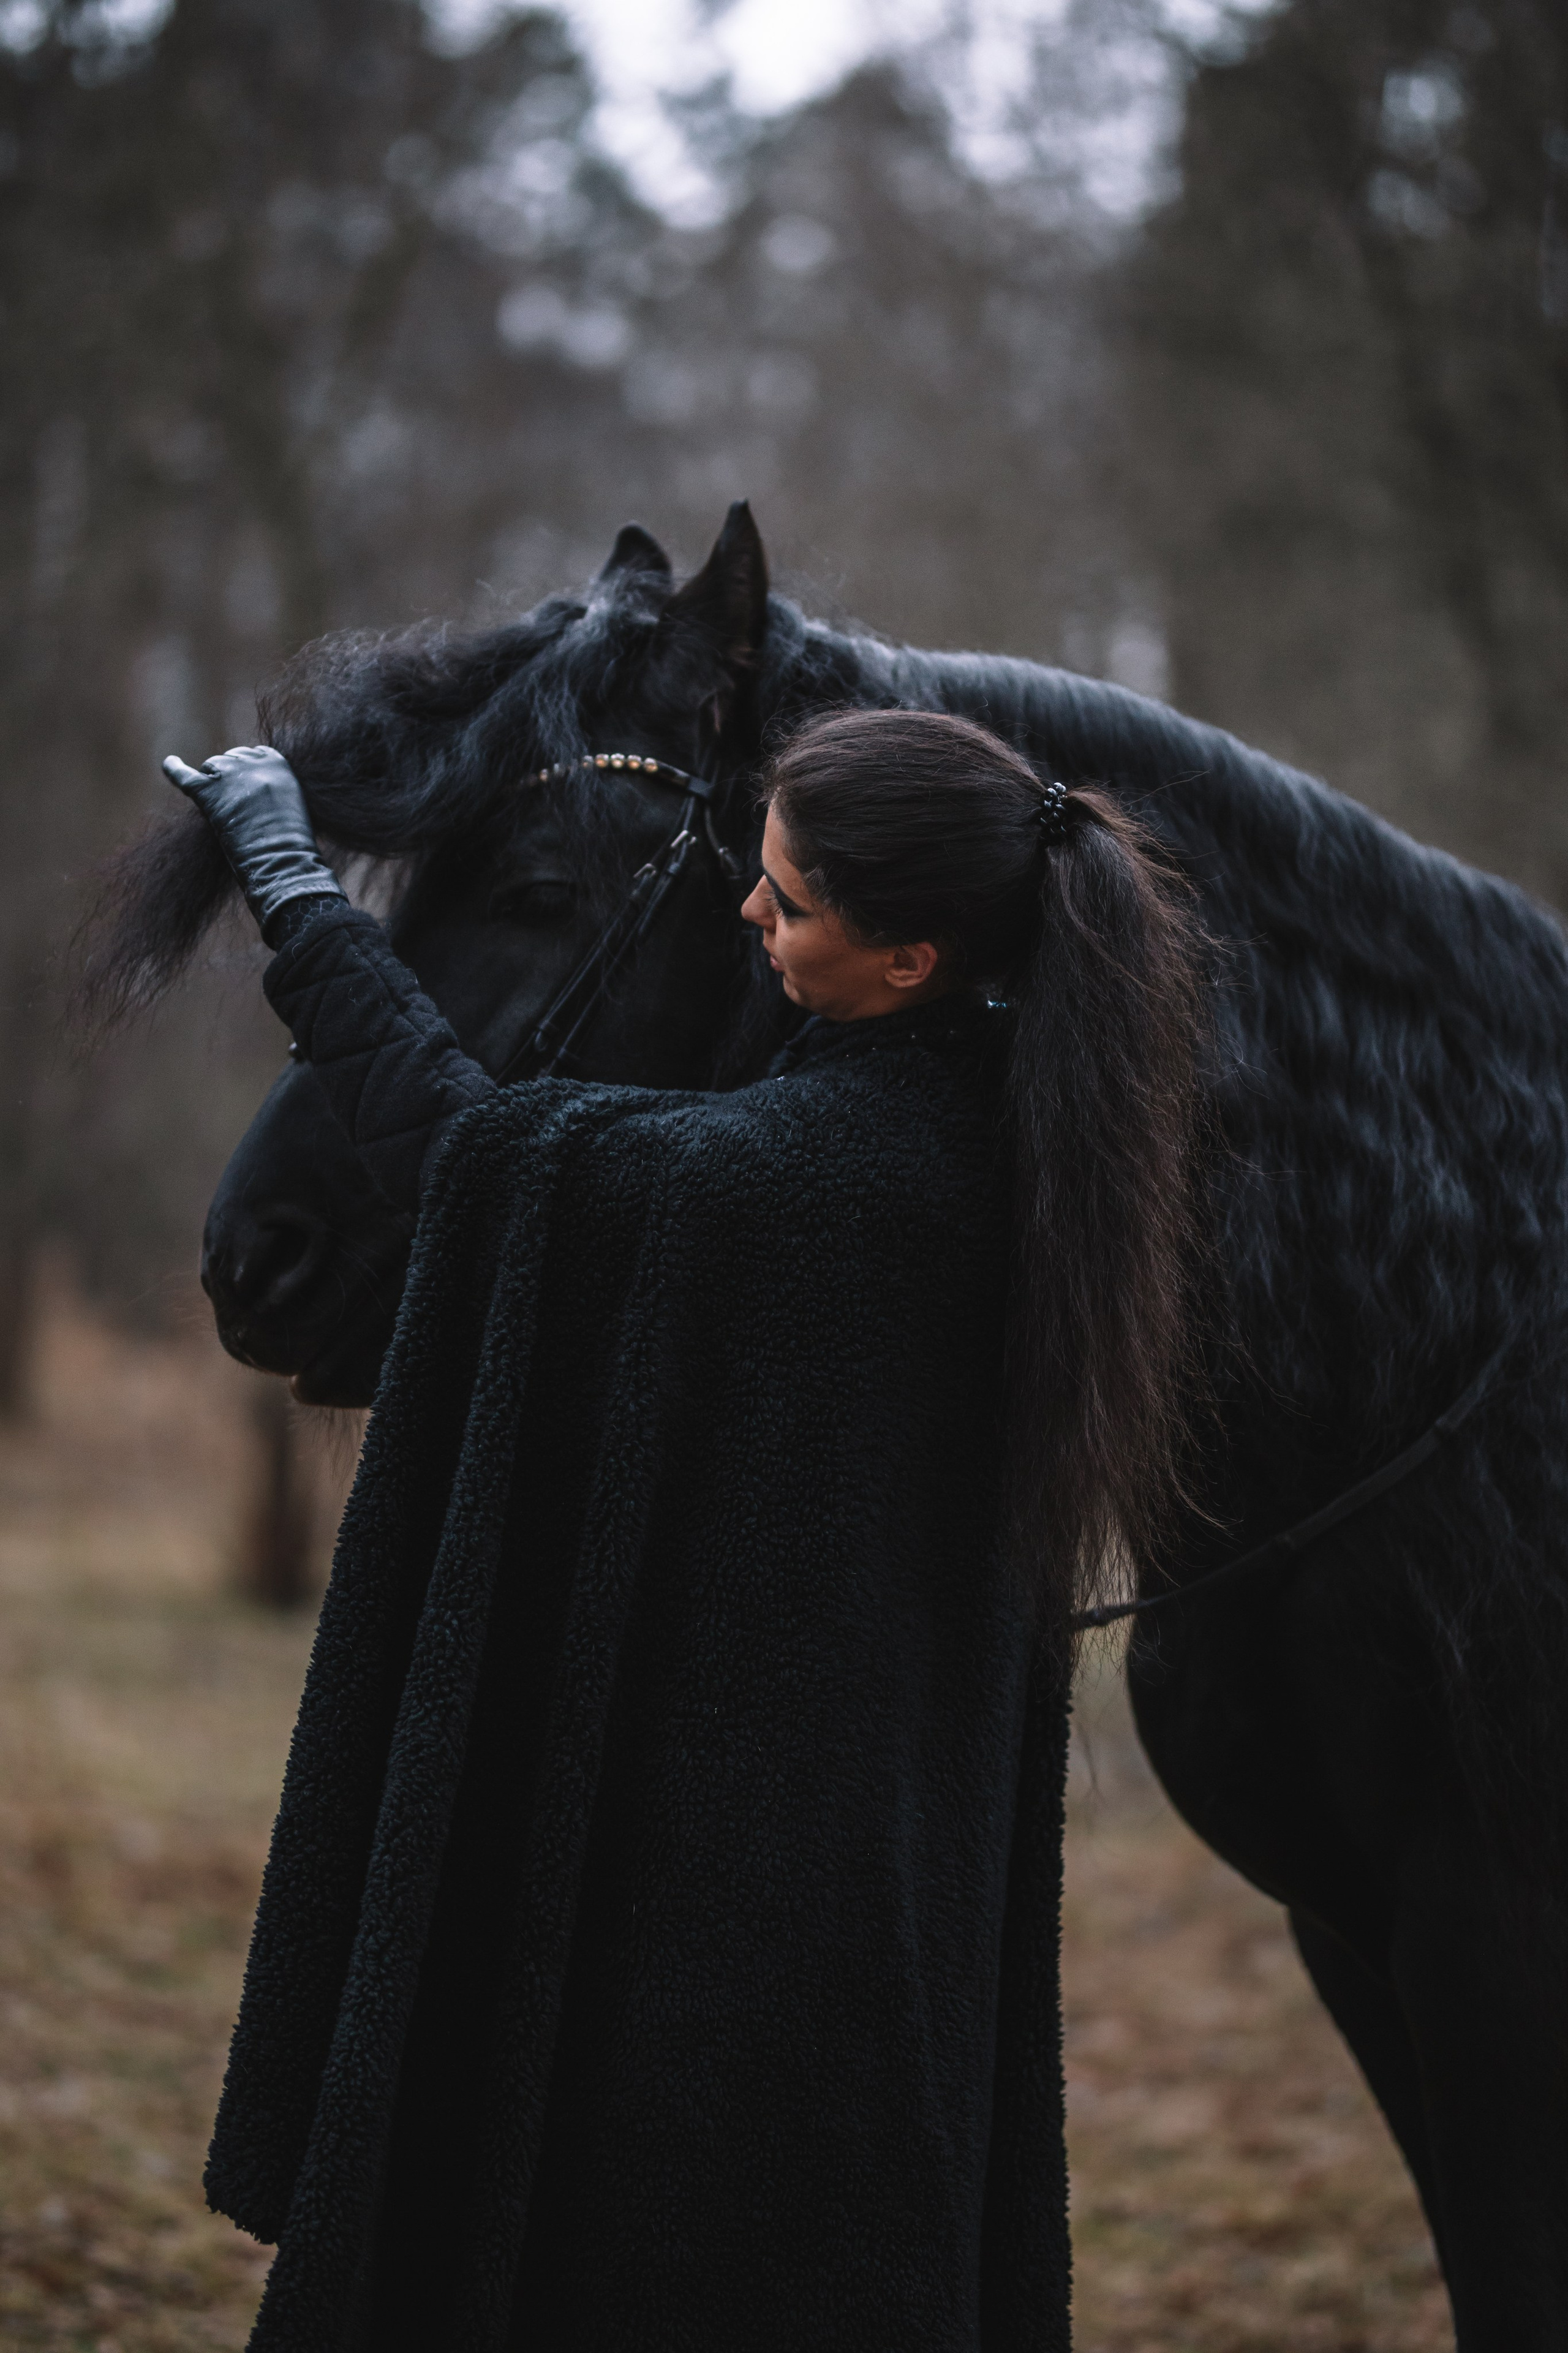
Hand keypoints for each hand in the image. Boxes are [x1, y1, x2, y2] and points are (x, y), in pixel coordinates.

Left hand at [163, 744, 345, 939]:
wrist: (284, 860)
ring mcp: (227, 774)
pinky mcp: (207, 791)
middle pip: (229, 760)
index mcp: (275, 760)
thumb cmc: (290, 841)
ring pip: (210, 768)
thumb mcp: (288, 801)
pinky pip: (183, 775)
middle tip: (242, 812)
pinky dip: (173, 769)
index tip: (253, 795)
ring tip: (231, 815)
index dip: (247, 775)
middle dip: (230, 781)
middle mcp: (250, 760)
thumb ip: (269, 784)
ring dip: (215, 787)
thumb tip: (243, 786)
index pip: (250, 755)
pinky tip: (169, 763)